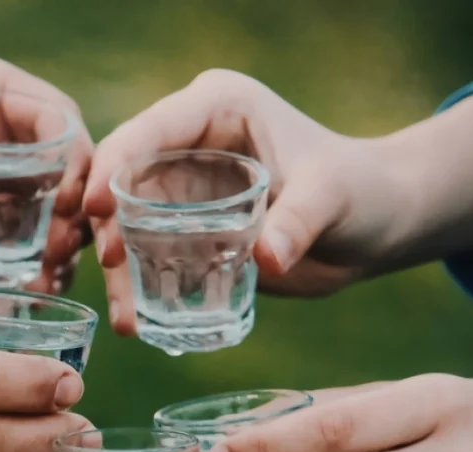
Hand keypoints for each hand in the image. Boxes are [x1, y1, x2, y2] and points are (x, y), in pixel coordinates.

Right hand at [84, 69, 472, 334]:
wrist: (377, 226)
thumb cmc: (363, 191)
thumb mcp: (333, 196)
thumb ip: (300, 221)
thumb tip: (266, 258)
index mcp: (215, 108)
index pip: (148, 130)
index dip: (112, 164)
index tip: (94, 207)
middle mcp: (189, 143)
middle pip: (124, 179)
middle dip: (109, 225)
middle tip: (113, 269)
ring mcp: (184, 188)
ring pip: (128, 223)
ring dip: (120, 269)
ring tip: (126, 320)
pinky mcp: (188, 229)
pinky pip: (150, 255)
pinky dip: (140, 287)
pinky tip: (138, 322)